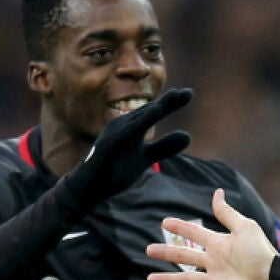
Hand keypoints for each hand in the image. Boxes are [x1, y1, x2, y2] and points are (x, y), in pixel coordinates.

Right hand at [59, 87, 192, 209]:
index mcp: (133, 127)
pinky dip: (135, 127)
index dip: (171, 103)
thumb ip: (164, 147)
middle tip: (188, 92)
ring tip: (169, 101)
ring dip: (151, 112)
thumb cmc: (116, 168)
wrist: (91, 187)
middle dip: (167, 103)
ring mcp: (113, 135)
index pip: (154, 112)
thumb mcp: (145, 157)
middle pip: (148, 112)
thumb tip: (188, 136)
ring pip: (136, 121)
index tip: (189, 93)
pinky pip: (123, 136)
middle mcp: (122, 125)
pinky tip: (148, 119)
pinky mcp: (107, 148)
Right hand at [148, 188, 277, 279]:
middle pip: (185, 257)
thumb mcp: (244, 227)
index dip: (181, 228)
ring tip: (149, 279)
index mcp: (220, 245)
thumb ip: (227, 213)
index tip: (165, 222)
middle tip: (148, 250)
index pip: (195, 234)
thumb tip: (217, 192)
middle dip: (167, 253)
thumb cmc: (260, 253)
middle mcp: (215, 263)